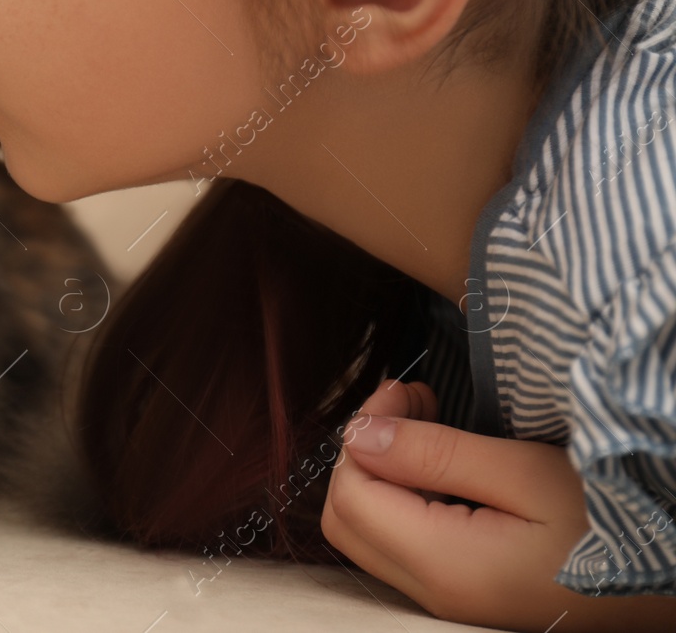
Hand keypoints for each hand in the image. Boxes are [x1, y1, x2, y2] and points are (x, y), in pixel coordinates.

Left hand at [323, 379, 675, 630]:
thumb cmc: (611, 522)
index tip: (405, 392)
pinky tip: (439, 461)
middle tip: (413, 403)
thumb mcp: (526, 472)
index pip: (350, 495)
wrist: (665, 575)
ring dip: (381, 469)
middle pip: (346, 517)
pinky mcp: (461, 591)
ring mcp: (445, 598)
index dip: (362, 433)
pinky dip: (400, 495)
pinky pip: (398, 542)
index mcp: (445, 565)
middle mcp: (432, 592)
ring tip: (428, 421)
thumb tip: (360, 433)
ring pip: (366, 531)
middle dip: (363, 450)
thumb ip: (435, 454)